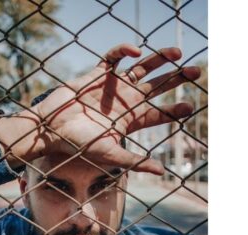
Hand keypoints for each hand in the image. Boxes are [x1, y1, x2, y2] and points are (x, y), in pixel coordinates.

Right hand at [0, 44, 199, 174]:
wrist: (50, 129)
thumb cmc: (77, 144)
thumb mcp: (109, 154)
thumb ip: (135, 161)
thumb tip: (162, 171)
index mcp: (131, 120)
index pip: (159, 114)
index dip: (175, 110)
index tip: (190, 107)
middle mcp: (125, 101)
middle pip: (157, 86)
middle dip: (177, 79)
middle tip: (197, 72)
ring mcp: (113, 86)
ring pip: (142, 67)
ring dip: (160, 59)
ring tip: (177, 53)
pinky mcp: (98, 73)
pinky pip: (115, 56)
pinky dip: (125, 50)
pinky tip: (136, 50)